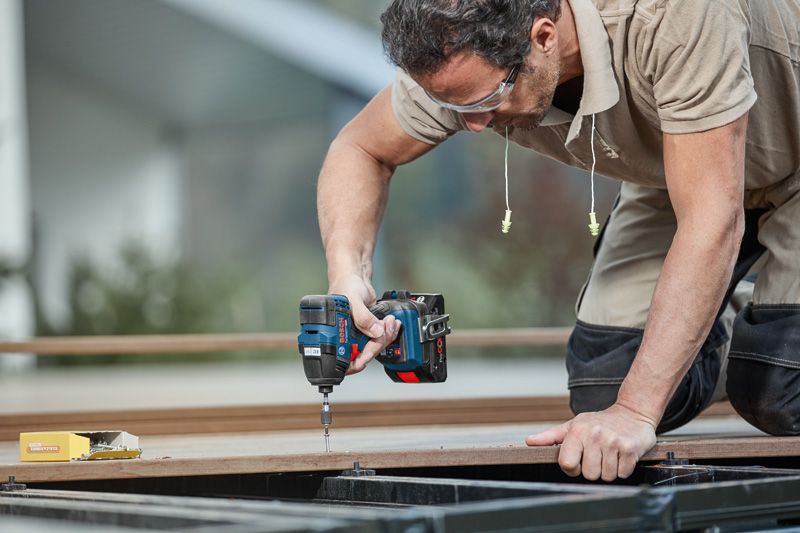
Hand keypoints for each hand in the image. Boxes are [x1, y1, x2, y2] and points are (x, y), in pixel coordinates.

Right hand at [328, 273, 399, 374]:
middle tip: (383, 327)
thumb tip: (375, 331)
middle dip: (378, 343)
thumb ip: (363, 316)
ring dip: (386, 336)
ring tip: (390, 321)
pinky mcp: (370, 330)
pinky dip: (389, 332)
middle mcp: (347, 337)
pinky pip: (380, 338)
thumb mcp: (352, 300)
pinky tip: (392, 324)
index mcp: (336, 335)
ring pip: (375, 346)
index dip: (359, 360)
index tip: (368, 354)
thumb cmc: (345, 285)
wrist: (354, 277)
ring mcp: (359, 335)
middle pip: (365, 354)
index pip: (346, 359)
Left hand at [525, 403, 656, 480]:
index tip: (579, 461)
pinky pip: (623, 474)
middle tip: (598, 455)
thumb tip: (529, 441)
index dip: (572, 468)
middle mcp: (594, 435)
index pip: (567, 464)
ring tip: (610, 454)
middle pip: (588, 474)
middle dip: (594, 469)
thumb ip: (551, 436)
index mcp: (577, 431)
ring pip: (606, 476)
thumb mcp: (573, 425)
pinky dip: (623, 469)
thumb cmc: (599, 422)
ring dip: (609, 469)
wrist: (633, 412)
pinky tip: (621, 455)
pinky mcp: (630, 449)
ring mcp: (613, 442)